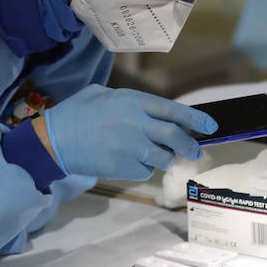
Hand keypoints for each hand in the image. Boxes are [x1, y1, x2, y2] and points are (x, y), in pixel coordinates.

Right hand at [37, 85, 216, 180]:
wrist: (55, 140)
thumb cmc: (77, 113)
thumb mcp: (103, 95)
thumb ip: (131, 102)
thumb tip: (153, 112)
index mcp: (133, 102)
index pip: (175, 110)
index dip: (197, 119)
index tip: (211, 126)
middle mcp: (136, 124)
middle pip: (176, 137)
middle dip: (190, 146)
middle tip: (195, 151)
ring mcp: (130, 147)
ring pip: (163, 158)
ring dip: (165, 159)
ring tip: (157, 156)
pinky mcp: (123, 167)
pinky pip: (145, 171)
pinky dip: (144, 169)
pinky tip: (130, 162)